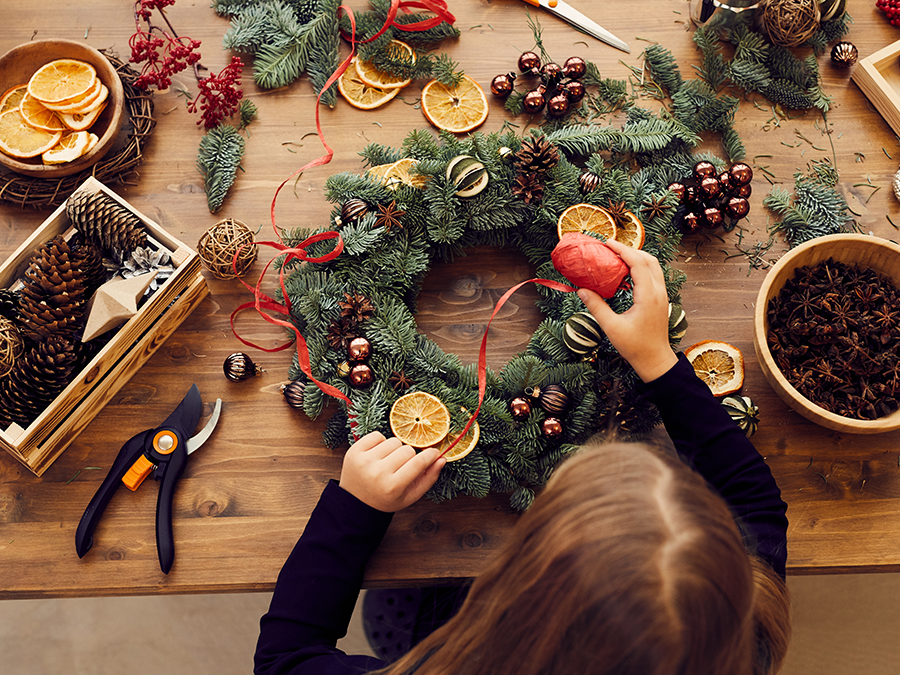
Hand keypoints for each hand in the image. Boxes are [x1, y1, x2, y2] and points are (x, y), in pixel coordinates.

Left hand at [339, 431, 445, 511]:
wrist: (356, 501)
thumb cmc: (386, 498)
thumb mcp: (410, 496)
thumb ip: (429, 478)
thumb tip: (441, 458)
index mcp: (392, 487)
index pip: (418, 462)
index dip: (429, 455)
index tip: (434, 453)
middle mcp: (377, 473)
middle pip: (407, 450)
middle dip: (409, 456)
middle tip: (402, 466)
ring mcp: (364, 461)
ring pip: (393, 441)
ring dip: (395, 449)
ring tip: (388, 462)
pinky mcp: (354, 451)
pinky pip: (377, 435)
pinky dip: (380, 442)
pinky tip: (378, 455)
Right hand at [576, 239, 677, 382]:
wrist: (654, 360)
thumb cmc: (634, 346)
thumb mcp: (611, 327)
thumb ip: (596, 307)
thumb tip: (581, 290)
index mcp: (648, 296)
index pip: (638, 264)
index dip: (623, 250)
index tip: (608, 243)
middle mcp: (659, 292)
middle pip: (649, 260)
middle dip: (631, 250)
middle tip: (611, 248)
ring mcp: (662, 295)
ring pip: (654, 267)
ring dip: (637, 258)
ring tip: (617, 257)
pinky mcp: (661, 300)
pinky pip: (653, 276)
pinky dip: (641, 268)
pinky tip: (626, 273)